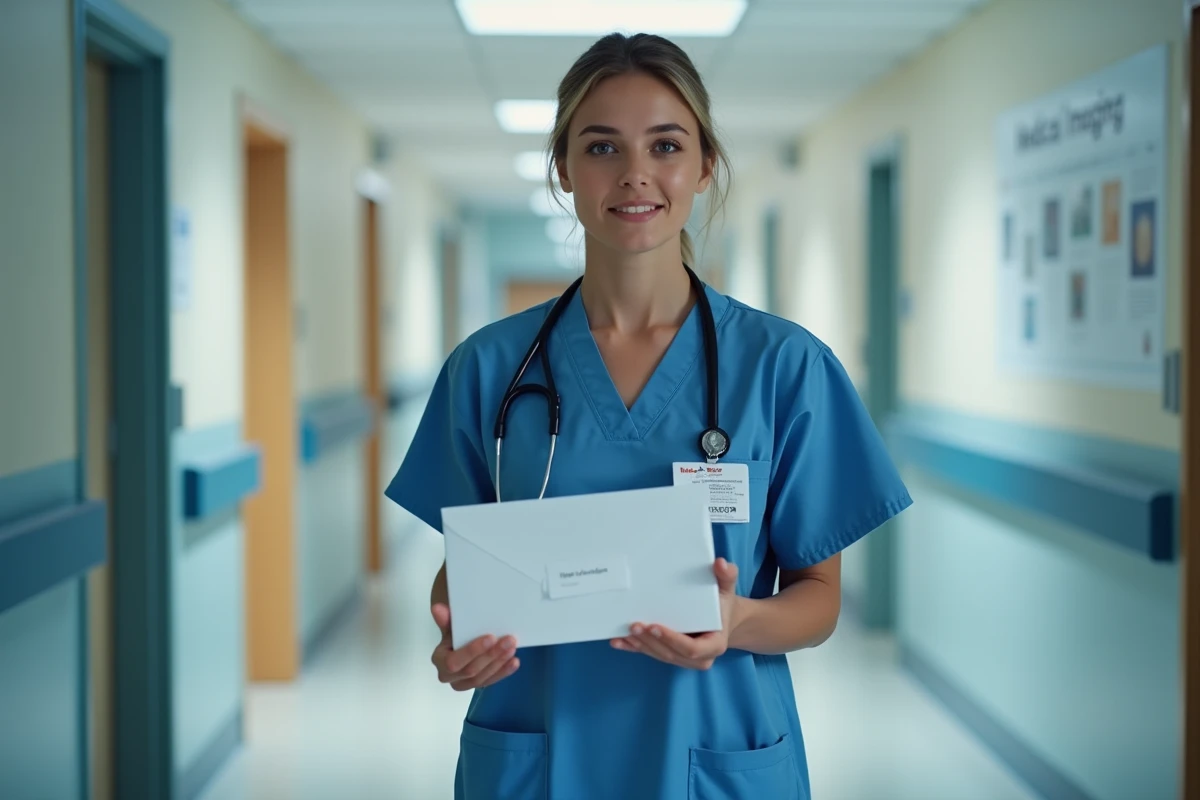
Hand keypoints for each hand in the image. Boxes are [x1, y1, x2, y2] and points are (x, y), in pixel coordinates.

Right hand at [430, 603, 519, 690]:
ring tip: (512, 648)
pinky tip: (514, 662)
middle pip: (471, 671)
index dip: (472, 651)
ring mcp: (464, 683)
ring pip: (483, 678)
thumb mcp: (450, 625)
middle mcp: (449, 676)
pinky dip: (504, 671)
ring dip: (499, 662)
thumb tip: (438, 609)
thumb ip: (445, 620)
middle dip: (491, 655)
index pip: (454, 661)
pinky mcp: (478, 684)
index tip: (491, 637)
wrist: (460, 642)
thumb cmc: (455, 633)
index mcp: (440, 661)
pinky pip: (491, 680)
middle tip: (509, 640)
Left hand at [610, 558, 740, 670]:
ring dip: (640, 645)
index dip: (671, 639)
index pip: (691, 648)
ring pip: (659, 655)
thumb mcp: (726, 589)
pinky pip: (651, 653)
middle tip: (634, 625)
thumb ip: (727, 576)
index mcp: (714, 645)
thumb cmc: (722, 603)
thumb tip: (720, 562)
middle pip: (671, 654)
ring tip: (624, 632)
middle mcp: (699, 658)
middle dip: (651, 641)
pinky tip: (618, 641)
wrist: (721, 618)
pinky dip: (634, 648)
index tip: (655, 626)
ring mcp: (683, 659)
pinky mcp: (670, 655)